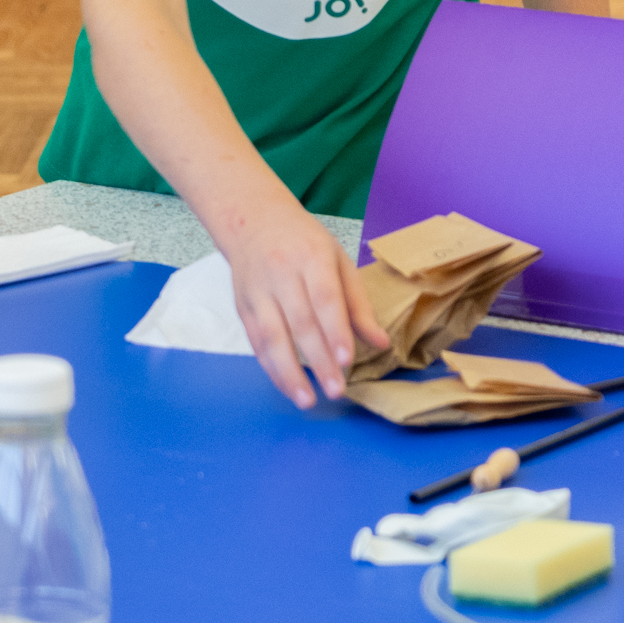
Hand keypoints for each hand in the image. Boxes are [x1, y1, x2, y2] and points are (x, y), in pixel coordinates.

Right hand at [216, 198, 388, 409]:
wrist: (252, 221)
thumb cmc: (303, 242)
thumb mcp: (338, 260)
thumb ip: (358, 303)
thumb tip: (381, 342)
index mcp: (311, 257)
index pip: (324, 298)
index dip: (335, 331)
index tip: (347, 361)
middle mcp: (281, 274)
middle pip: (300, 323)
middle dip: (318, 361)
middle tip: (336, 391)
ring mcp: (258, 291)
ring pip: (272, 337)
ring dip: (289, 373)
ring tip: (307, 400)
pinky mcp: (243, 307)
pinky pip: (256, 342)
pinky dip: (271, 368)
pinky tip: (287, 387)